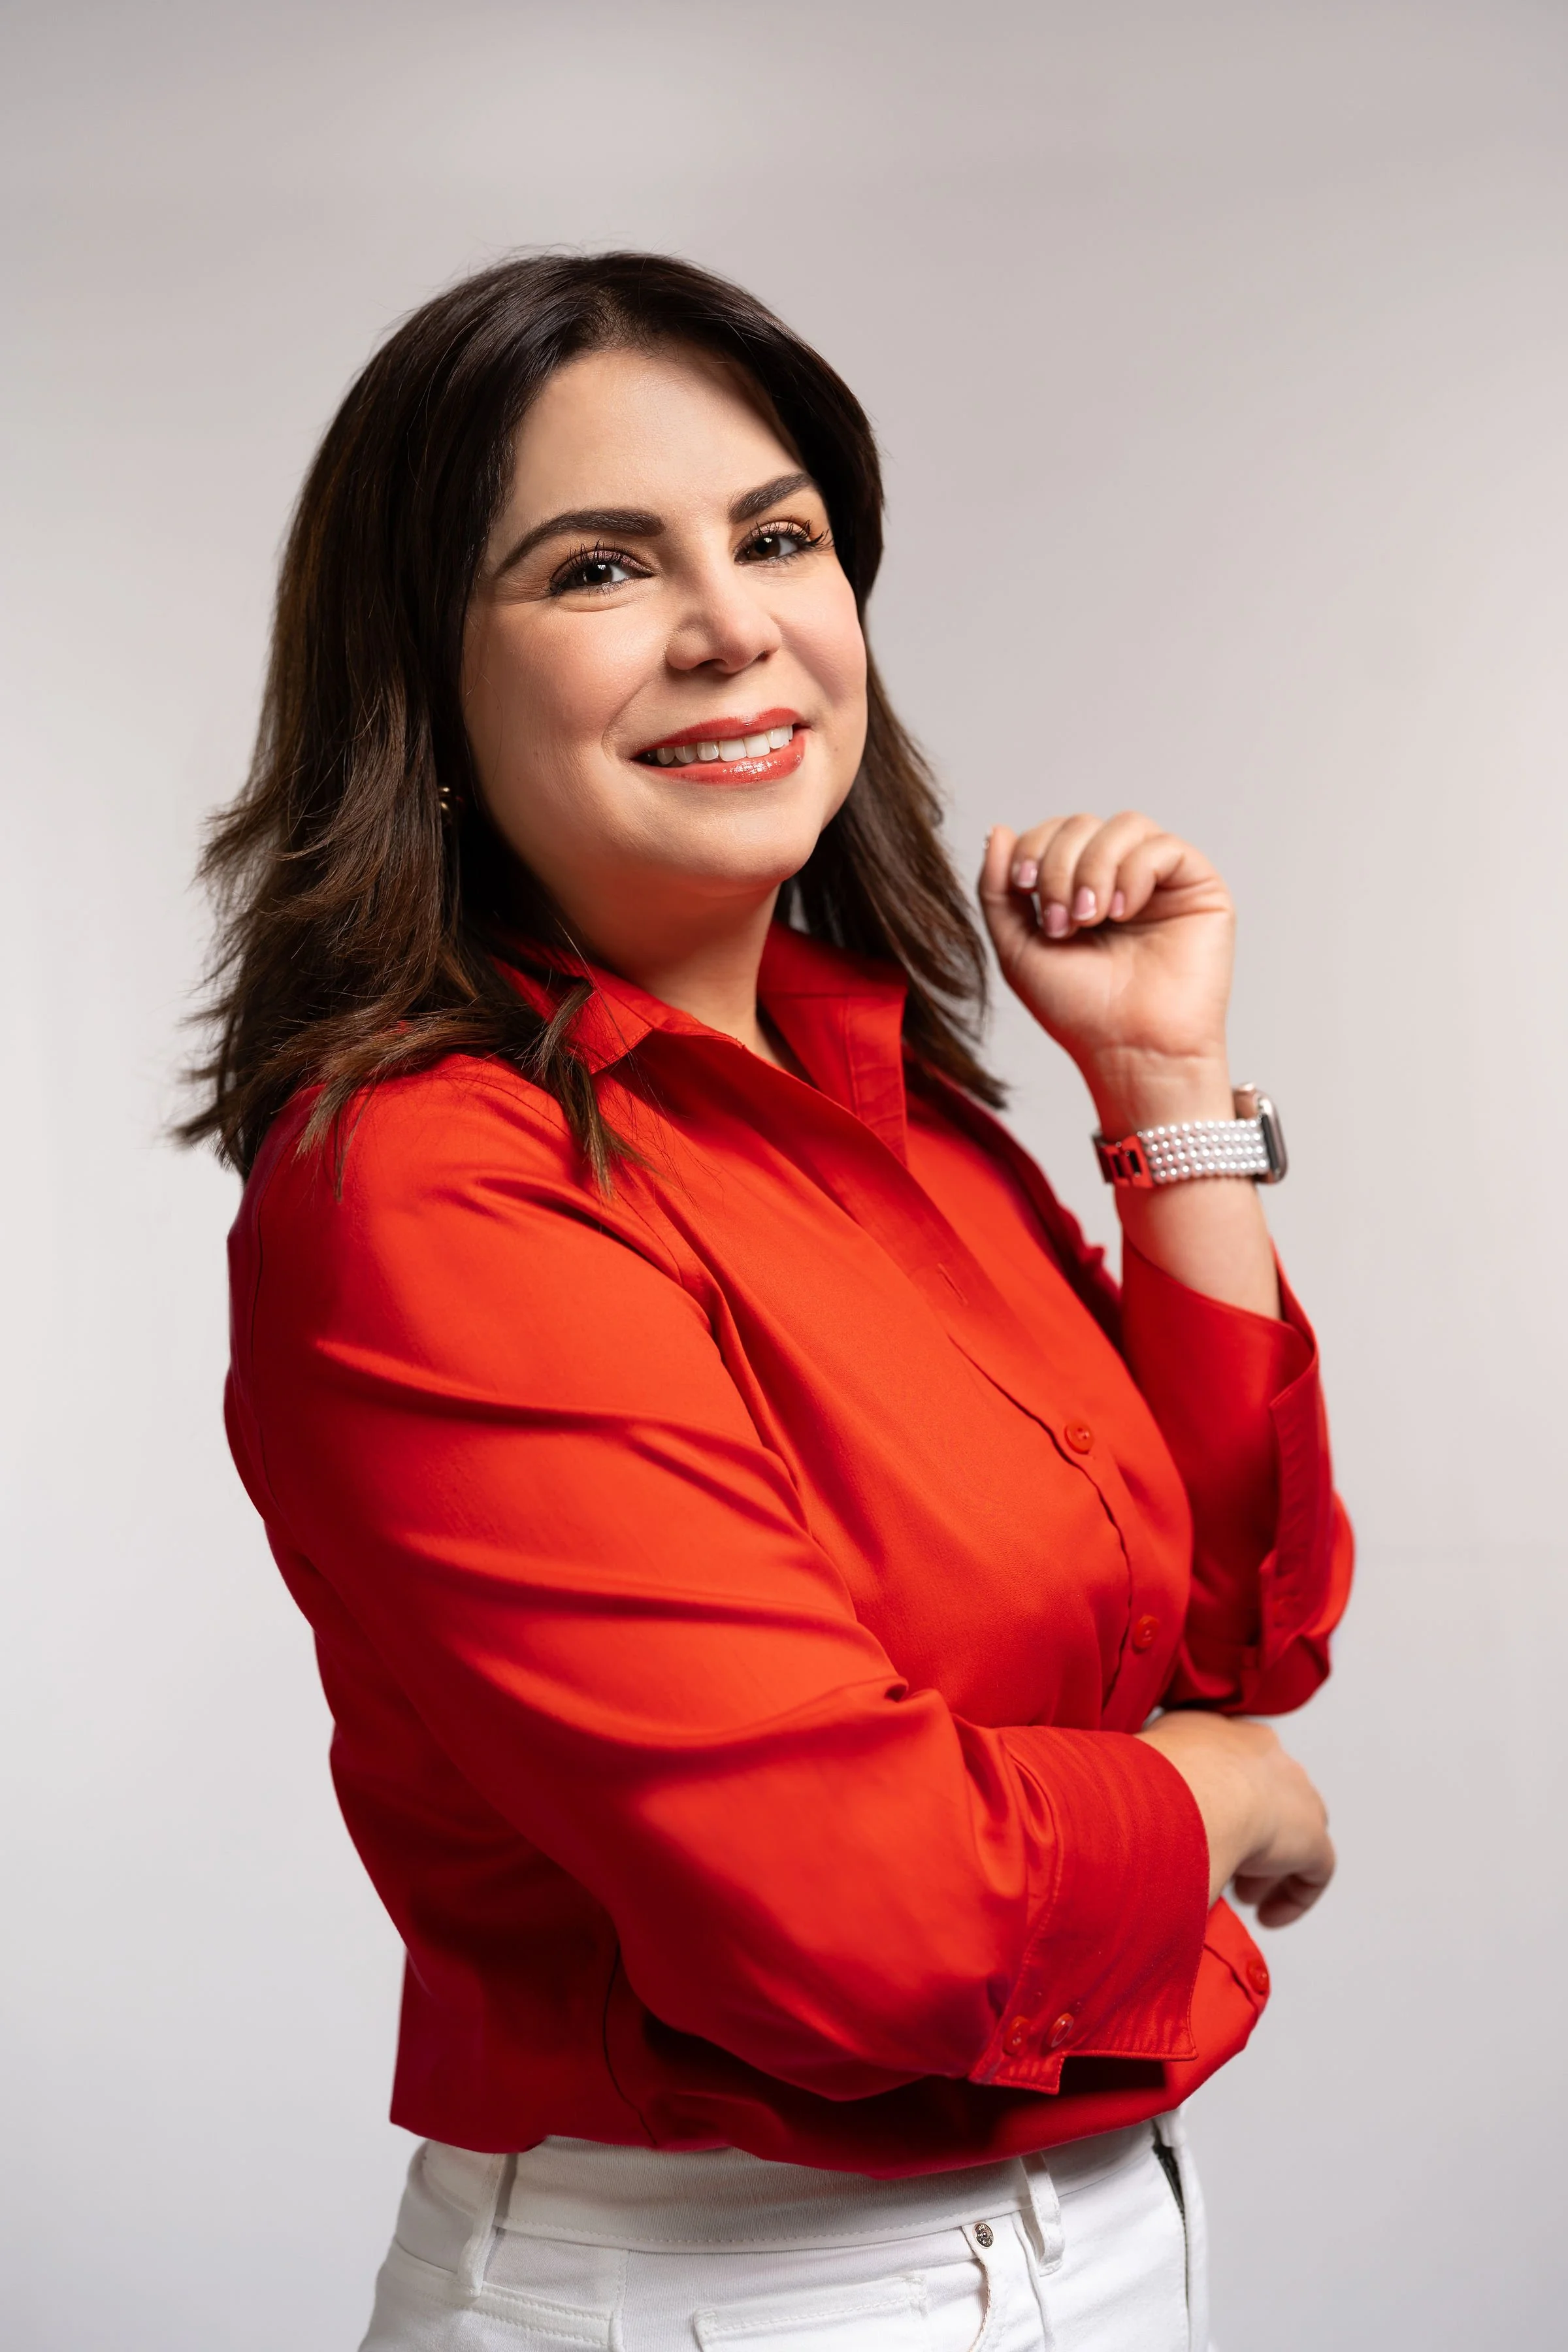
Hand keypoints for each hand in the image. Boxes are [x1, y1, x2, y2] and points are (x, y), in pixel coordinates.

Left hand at [978, 814, 1235, 1131]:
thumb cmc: (1079, 1010)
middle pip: (1082, 823)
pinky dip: (1134, 873)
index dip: (1032, 849)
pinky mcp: (1198, 887)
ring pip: (1124, 825)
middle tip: (1062, 921)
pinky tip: (1123, 912)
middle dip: (1060, 865)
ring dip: (1095, 867)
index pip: (1051, 832)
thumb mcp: (1017, 947)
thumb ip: (998, 889)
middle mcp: (1119, 877)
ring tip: (1091, 919)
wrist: (1130, 1049)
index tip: (1023, 891)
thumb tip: (997, 830)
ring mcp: (1160, 880)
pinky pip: (1164, 846)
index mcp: (1078, 887)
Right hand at [1137, 1711, 1334, 1926]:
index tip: (1197, 1831)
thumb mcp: (1133, 1771)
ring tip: (1240, 1894)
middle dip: (1245, 1831)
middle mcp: (1260, 1750)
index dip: (1213, 1802)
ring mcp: (1292, 1790)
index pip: (1223, 1763)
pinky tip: (1268, 1916)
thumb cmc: (1146, 1780)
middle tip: (1221, 1864)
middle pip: (1263, 1794)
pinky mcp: (1311, 1836)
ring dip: (1268, 1862)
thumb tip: (1118, 1819)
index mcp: (1214, 1730)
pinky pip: (1314, 1869)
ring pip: (1291, 1828)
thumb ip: (1137, 1787)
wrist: (1191, 1788)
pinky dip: (1293, 1894)